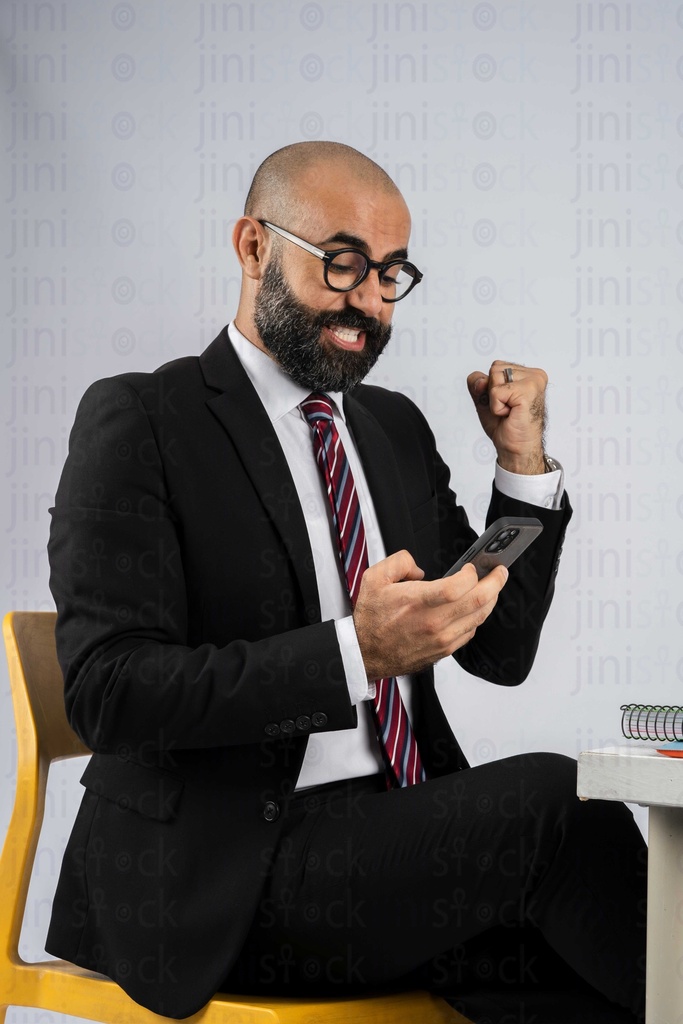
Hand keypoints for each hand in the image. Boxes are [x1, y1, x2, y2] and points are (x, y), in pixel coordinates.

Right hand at [353, 550, 507, 679]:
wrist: (365, 653)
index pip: (458, 586)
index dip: (472, 573)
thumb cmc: (371, 619)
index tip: (472, 566)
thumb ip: (400, 562)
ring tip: (492, 588)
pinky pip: (470, 632)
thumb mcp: (375, 578)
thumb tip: (420, 568)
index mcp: (417, 602)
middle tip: (499, 572)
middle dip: (495, 583)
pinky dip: (477, 618)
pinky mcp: (444, 650)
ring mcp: (441, 639)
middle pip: (478, 602)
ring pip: (479, 618)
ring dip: (490, 600)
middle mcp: (433, 622)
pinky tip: (474, 608)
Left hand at [467, 360, 547, 474]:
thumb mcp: (485, 398)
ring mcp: (534, 381)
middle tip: (508, 409)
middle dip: (493, 392)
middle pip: (494, 369)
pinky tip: (510, 414)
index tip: (506, 403)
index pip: (496, 366)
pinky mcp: (528, 391)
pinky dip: (496, 407)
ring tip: (510, 411)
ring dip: (495, 400)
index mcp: (528, 373)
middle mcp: (535, 375)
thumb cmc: (506, 425)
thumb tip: (480, 381)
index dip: (491, 387)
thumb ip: (477, 382)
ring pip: (494, 377)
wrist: (516, 448)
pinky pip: (496, 392)